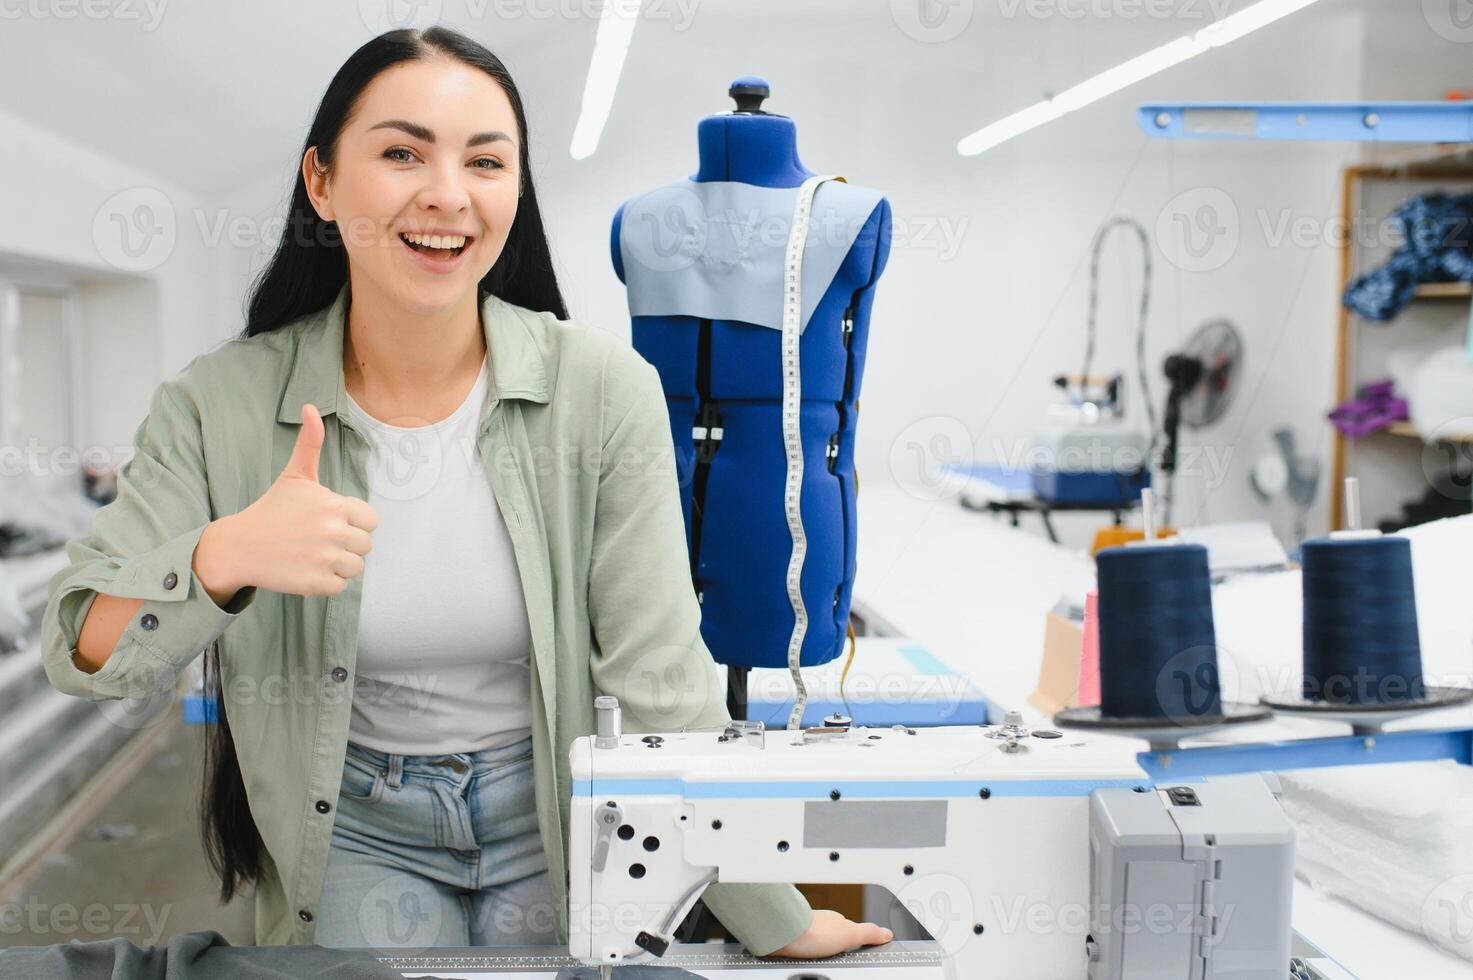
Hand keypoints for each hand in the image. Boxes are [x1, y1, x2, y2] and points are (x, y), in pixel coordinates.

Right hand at [197, 403, 377, 597]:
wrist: (239, 546)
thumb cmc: (272, 510)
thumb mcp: (294, 475)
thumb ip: (310, 443)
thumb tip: (309, 407)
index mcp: (334, 505)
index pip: (370, 520)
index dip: (353, 522)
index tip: (329, 522)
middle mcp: (332, 531)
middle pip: (365, 545)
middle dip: (346, 544)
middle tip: (316, 540)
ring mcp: (324, 559)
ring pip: (355, 567)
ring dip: (338, 565)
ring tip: (311, 554)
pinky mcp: (316, 584)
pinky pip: (340, 587)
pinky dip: (325, 582)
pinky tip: (304, 569)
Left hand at [766, 909, 893, 958]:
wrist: (783, 934)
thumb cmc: (812, 931)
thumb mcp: (850, 933)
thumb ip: (869, 933)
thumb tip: (887, 932)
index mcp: (836, 921)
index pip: (850, 933)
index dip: (855, 946)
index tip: (858, 956)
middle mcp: (821, 925)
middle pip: (834, 942)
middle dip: (836, 953)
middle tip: (839, 963)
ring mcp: (806, 934)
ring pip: (818, 948)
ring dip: (821, 957)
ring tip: (823, 964)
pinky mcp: (793, 944)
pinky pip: (804, 953)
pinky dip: (808, 958)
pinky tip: (809, 962)